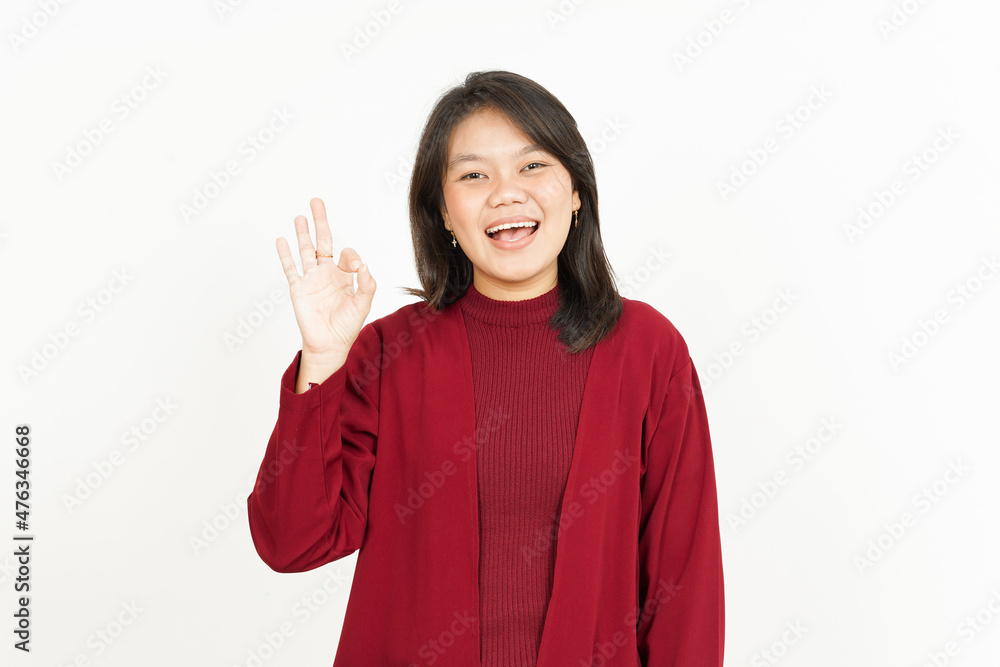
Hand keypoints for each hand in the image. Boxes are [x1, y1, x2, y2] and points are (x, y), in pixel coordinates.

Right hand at [276, 197, 376, 362]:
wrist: (330, 344)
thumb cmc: (347, 326)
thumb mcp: (364, 304)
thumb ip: (368, 284)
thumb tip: (365, 265)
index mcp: (344, 275)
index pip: (346, 254)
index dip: (352, 256)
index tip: (357, 267)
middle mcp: (327, 273)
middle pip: (322, 241)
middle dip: (320, 222)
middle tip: (316, 201)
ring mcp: (311, 279)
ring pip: (305, 251)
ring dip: (302, 234)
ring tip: (300, 217)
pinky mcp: (298, 289)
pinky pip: (290, 268)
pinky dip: (285, 254)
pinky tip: (282, 240)